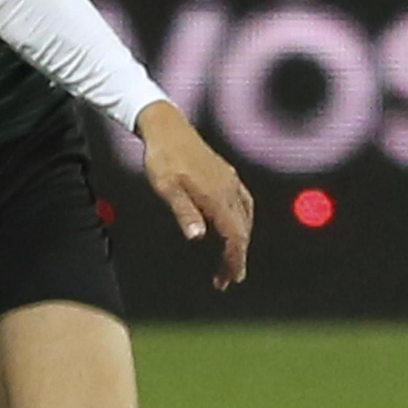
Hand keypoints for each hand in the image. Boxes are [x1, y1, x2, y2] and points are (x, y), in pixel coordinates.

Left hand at [136, 101, 252, 291]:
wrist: (166, 126)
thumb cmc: (162, 158)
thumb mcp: (166, 187)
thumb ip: (183, 212)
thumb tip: (197, 237)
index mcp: (217, 196)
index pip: (234, 236)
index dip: (233, 260)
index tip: (228, 279)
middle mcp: (229, 189)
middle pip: (242, 231)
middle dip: (236, 257)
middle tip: (226, 280)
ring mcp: (230, 181)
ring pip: (245, 218)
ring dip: (241, 241)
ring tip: (231, 261)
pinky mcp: (227, 174)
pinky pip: (244, 204)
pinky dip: (244, 222)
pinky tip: (237, 226)